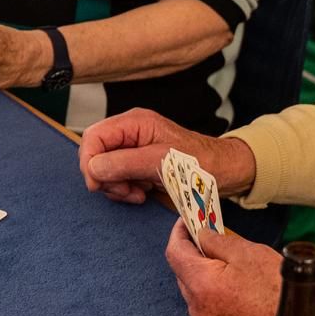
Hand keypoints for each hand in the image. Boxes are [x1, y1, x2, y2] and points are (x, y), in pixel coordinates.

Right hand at [78, 107, 255, 202]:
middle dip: (104, 176)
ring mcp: (133, 150)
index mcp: (135, 122)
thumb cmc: (202, 164)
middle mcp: (130, 133)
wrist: (225, 174)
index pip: (93, 137)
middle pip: (94, 153)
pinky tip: (142, 193)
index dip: (89, 161)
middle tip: (125, 191)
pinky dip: (124, 190)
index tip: (98, 184)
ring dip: (116, 186)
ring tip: (138, 193)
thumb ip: (125, 163)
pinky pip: (116, 178)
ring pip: (103, 169)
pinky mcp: (137, 165)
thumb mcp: (163, 163)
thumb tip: (93, 168)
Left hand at [165, 224, 314, 315]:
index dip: (178, 233)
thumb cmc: (278, 288)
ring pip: (193, 289)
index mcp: (201, 284)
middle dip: (191, 251)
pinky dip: (211, 289)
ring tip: (221, 256)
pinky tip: (229, 280)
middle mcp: (197, 307)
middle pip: (182, 272)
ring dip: (201, 271)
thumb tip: (201, 235)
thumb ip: (216, 241)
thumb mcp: (247, 253)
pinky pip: (206, 304)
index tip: (185, 220)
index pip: (175, 253)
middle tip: (206, 233)